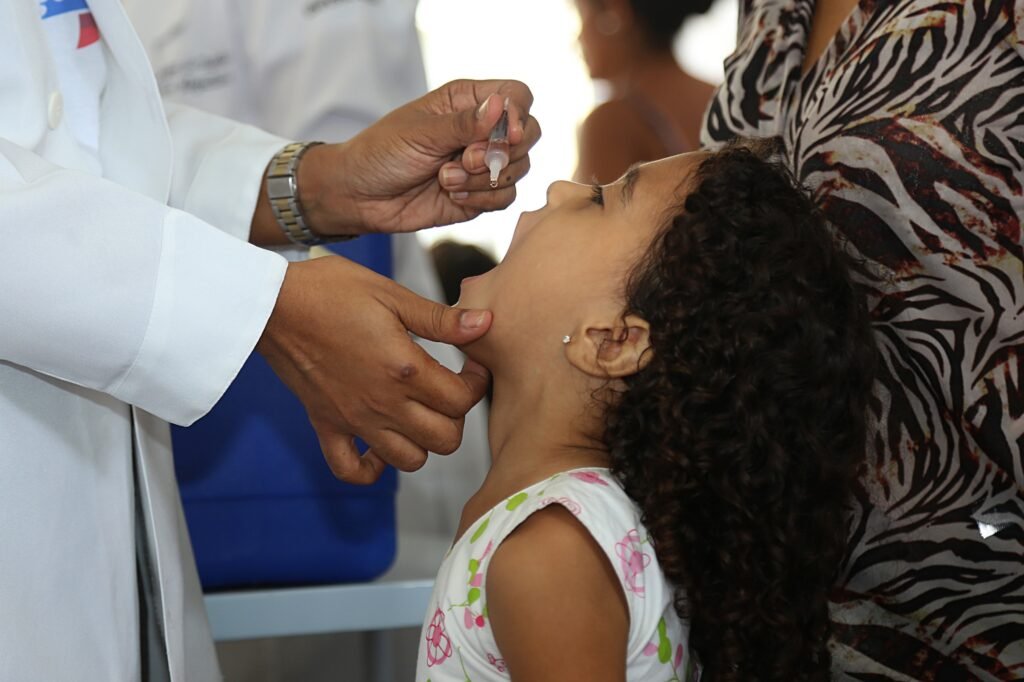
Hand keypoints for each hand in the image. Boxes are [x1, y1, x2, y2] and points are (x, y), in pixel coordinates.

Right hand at [257, 256, 491, 483]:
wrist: (271, 303)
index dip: (476, 383)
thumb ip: (441, 318)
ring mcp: (354, 419)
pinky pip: (351, 470)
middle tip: (448, 389)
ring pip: (409, 460)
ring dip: (423, 441)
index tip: (471, 364)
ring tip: (419, 411)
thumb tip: (484, 323)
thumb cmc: (331, 290)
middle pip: (444, 439)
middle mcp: (382, 403)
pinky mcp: (326, 424)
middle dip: (457, 416)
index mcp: (403, 369)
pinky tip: (380, 444)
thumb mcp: (392, 294)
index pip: (462, 400)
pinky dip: (371, 467)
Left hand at [298, 79, 540, 235]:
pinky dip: (483, 198)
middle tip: (468, 158)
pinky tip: (453, 194)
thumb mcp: (421, 132)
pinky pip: (505, 197)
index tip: (506, 134)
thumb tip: (501, 105)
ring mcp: (483, 164)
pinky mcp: (480, 194)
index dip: (519, 115)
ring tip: (446, 178)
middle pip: (529, 133)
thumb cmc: (381, 153)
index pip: (517, 96)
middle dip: (503, 151)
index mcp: (468, 101)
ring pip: (519, 168)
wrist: (359, 196)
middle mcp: (481, 130)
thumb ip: (464, 124)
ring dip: (485, 178)